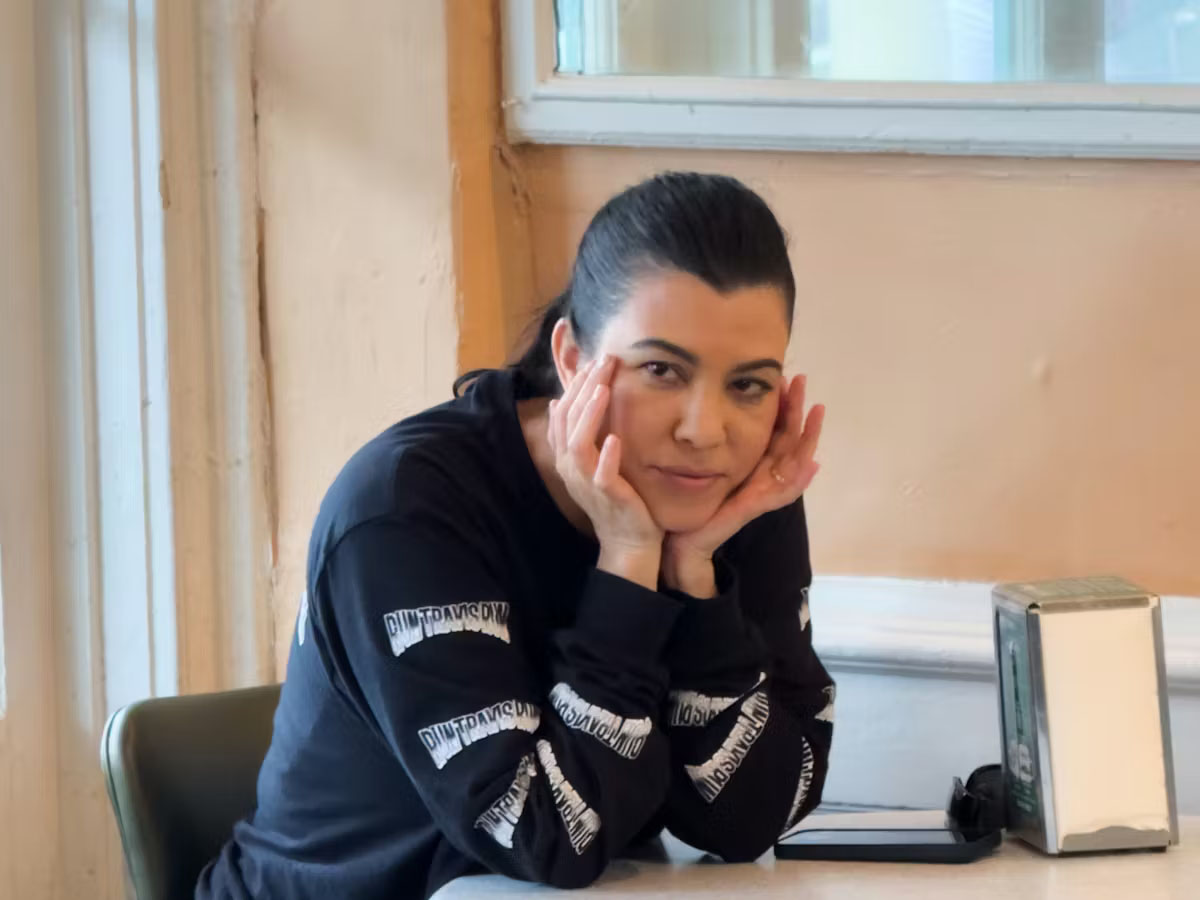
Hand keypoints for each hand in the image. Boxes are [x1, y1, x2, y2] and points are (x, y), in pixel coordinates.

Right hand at [548, 355, 663, 588]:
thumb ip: (580, 433)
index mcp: (567, 456)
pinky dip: (607, 455)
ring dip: (589, 414)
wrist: (629, 541)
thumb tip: (558, 401)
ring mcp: (586, 483)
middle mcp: (571, 467)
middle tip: (604, 361)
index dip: (574, 385)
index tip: (593, 361)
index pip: (562, 412)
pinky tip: (616, 438)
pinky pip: (601, 474)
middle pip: (567, 419)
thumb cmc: (617, 497)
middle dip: (583, 387)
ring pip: (578, 443)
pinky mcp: (607, 497)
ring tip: (603, 389)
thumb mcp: (594, 460)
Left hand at [662, 375, 824, 596]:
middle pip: (790, 440)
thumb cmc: (694, 501)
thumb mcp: (705, 463)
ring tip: (818, 410)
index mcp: (753, 464)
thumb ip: (713, 443)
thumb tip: (708, 411)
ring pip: (795, 462)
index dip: (784, 405)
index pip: (776, 430)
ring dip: (809, 436)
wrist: (684, 538)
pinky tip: (813, 464)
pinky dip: (800, 480)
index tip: (787, 377)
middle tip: (803, 380)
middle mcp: (763, 476)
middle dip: (799, 409)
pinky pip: (782, 493)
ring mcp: (761, 492)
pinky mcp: (753, 508)